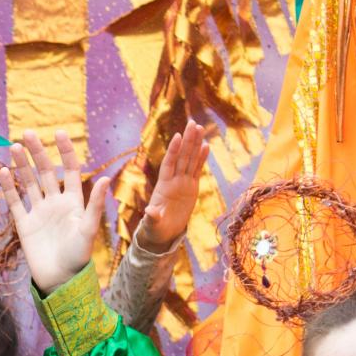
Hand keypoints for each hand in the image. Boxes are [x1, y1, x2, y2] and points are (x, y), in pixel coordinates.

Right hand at [0, 130, 108, 294]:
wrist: (59, 280)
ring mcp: (39, 212)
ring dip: (22, 166)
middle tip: (27, 134)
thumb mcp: (88, 229)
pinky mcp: (24, 224)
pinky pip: (15, 202)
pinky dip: (9, 187)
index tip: (59, 133)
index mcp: (74, 201)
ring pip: (29, 183)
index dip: (65, 151)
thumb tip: (105, 178)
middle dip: (37, 152)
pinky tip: (4, 171)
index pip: (70, 169)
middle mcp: (55, 202)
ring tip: (14, 147)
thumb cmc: (78, 256)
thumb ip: (94, 204)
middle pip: (46, 171)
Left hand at [136, 121, 210, 253]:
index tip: (177, 136)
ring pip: (190, 160)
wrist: (164, 233)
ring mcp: (183, 182)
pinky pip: (197, 170)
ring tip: (200, 128)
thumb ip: (152, 216)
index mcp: (163, 186)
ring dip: (195, 144)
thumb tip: (150, 212)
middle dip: (187, 140)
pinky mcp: (191, 187)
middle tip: (193, 123)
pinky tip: (206, 146)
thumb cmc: (155, 228)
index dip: (173, 151)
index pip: (169, 164)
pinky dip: (201, 158)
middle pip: (182, 157)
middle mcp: (173, 181)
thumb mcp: (153, 223)